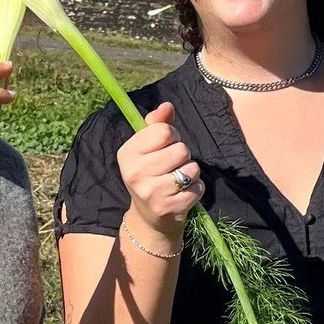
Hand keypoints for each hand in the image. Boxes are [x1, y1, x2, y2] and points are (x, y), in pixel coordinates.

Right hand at [116, 101, 203, 243]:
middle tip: (172, 166)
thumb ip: (157, 124)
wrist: (151, 217)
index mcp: (127, 154)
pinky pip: (197, 187)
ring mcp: (151, 193)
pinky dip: (196, 188)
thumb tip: (167, 106)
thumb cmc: (151, 174)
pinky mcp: (169, 208)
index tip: (165, 146)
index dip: (171, 136)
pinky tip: (183, 193)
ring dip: (191, 172)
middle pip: (180, 149)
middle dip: (183, 155)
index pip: (163, 131)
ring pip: (191, 168)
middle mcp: (135, 173)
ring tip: (178, 180)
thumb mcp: (147, 148)